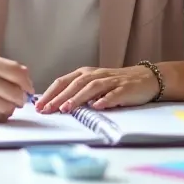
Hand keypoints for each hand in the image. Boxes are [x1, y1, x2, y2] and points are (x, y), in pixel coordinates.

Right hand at [0, 53, 34, 121]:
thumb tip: (29, 86)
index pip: (16, 72)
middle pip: (14, 91)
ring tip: (3, 104)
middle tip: (18, 100)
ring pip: (6, 106)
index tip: (29, 90)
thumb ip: (8, 70)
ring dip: (10, 108)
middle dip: (21, 99)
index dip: (27, 83)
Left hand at [35, 65, 158, 113]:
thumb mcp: (94, 85)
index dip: (50, 93)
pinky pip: (114, 94)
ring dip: (77, 98)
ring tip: (66, 109)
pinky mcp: (126, 89)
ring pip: (91, 87)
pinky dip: (105, 100)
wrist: (146, 78)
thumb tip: (54, 104)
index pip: (64, 81)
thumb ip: (77, 92)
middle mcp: (97, 75)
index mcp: (86, 73)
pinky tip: (97, 107)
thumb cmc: (116, 84)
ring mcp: (112, 81)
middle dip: (59, 97)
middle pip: (75, 84)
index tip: (38, 106)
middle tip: (46, 109)